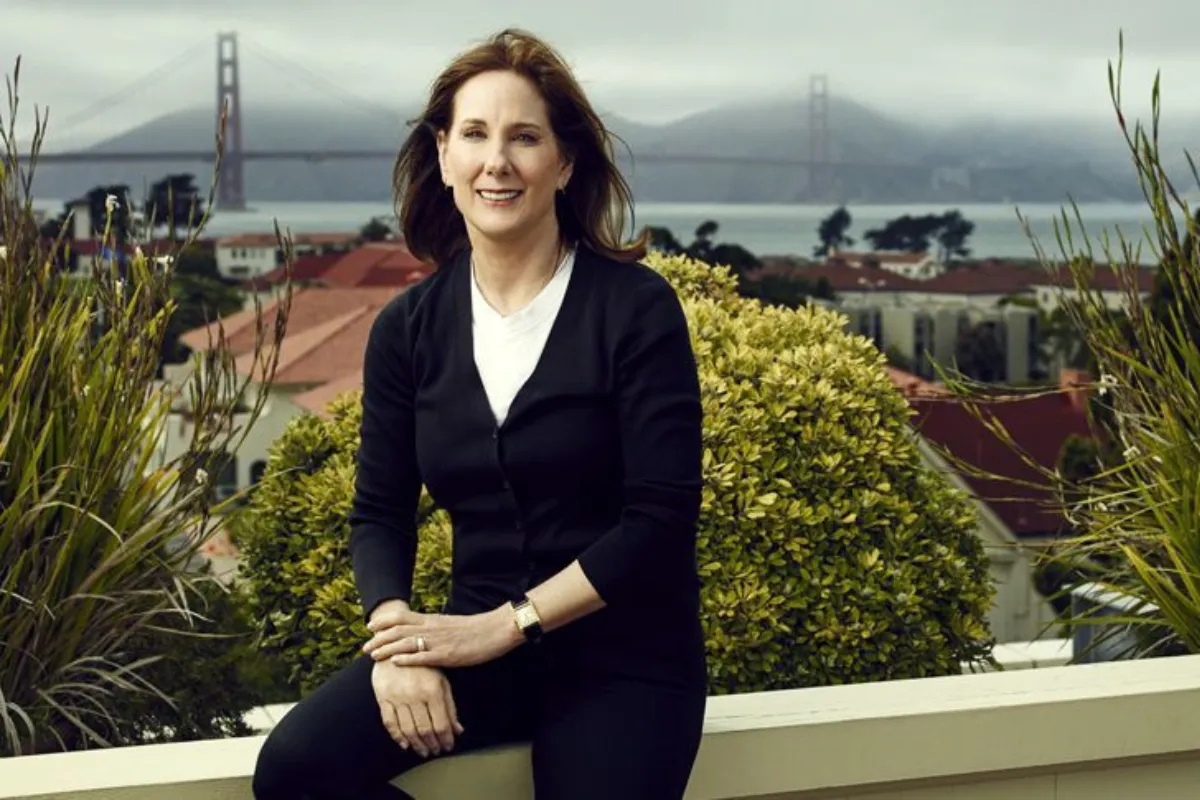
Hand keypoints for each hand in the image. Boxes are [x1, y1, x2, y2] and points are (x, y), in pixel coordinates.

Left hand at [363, 605, 521, 668]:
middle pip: (397, 630)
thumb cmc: (475, 629)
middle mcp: (431, 628)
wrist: (496, 630)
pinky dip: (406, 659)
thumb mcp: (449, 625)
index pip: (401, 617)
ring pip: (406, 642)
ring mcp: (438, 641)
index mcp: (432, 620)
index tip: (370, 627)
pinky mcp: (447, 655)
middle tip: (365, 647)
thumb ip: (434, 628)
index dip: (383, 621)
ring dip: (387, 649)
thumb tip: (420, 633)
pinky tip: (395, 663)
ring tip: (373, 656)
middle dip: (378, 638)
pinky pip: (423, 656)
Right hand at [371, 660, 463, 757]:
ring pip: (408, 729)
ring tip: (423, 751)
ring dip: (417, 745)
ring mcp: (398, 697)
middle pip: (425, 729)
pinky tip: (405, 744)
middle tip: (435, 752)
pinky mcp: (383, 698)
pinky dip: (397, 737)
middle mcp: (415, 695)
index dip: (445, 739)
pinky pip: (389, 722)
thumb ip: (450, 706)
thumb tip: (458, 730)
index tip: (448, 747)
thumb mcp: (442, 681)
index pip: (441, 723)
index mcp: (433, 690)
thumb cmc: (424, 665)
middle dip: (432, 744)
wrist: (397, 647)